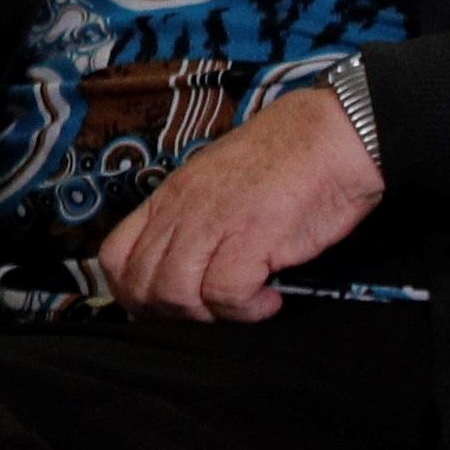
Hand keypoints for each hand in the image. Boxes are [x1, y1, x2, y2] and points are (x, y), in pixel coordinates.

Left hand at [92, 86, 384, 322]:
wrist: (336, 136)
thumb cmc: (287, 159)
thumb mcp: (218, 181)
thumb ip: (194, 220)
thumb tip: (183, 268)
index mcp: (171, 195)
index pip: (114, 255)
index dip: (131, 291)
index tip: (161, 304)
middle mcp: (184, 208)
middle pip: (141, 283)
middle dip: (171, 311)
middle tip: (211, 308)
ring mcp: (215, 221)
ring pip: (175, 293)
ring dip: (209, 313)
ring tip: (243, 302)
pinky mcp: (253, 237)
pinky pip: (227, 294)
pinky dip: (248, 309)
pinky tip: (269, 297)